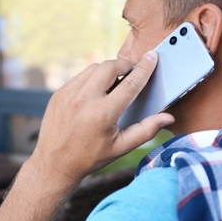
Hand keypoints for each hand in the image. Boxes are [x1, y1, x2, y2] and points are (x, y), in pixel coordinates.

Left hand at [32, 50, 174, 180]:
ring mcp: (68, 94)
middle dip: (125, 64)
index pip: (130, 83)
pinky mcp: (59, 93)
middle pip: (110, 66)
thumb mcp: (121, 147)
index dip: (144, 69)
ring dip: (108, 70)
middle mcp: (84, 99)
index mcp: (103, 113)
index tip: (152, 57)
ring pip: (94, 68)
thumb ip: (146, 130)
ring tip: (115, 82)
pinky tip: (97, 90)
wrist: (54, 163)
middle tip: (132, 71)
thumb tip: (167, 117)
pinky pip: (80, 76)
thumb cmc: (90, 157)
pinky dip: (92, 77)